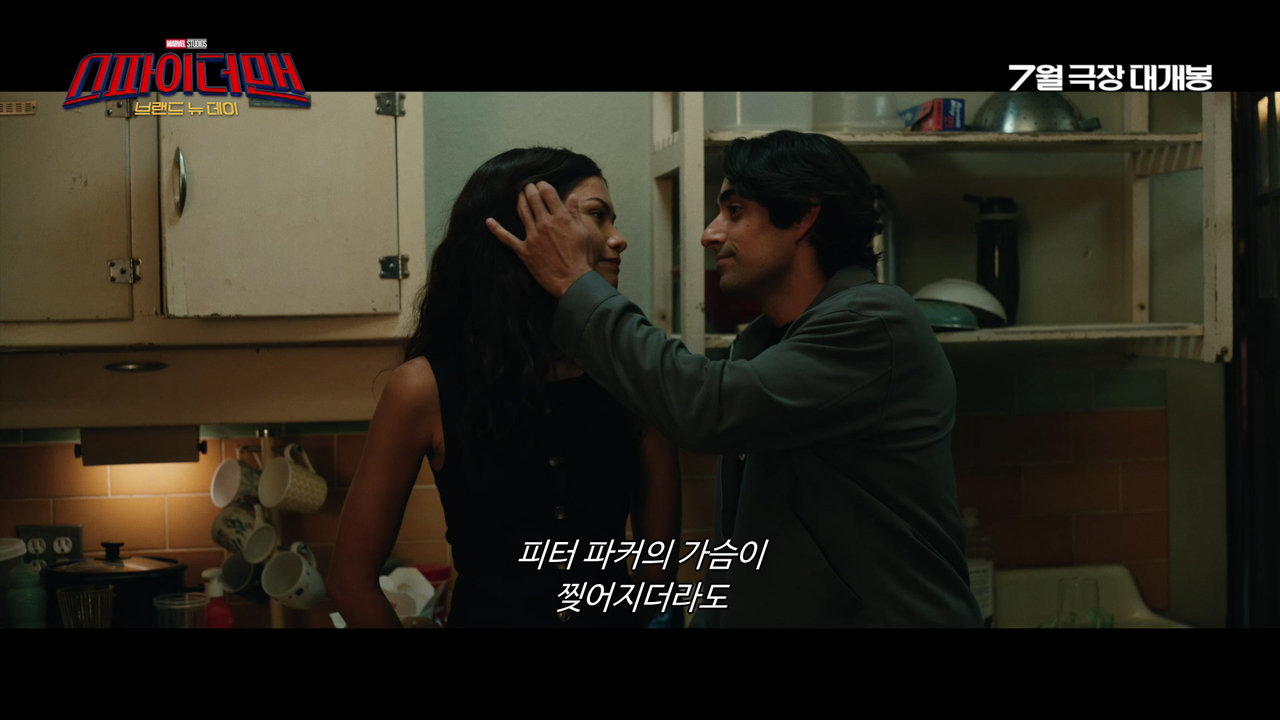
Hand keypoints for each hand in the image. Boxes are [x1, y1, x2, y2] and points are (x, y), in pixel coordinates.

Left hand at [487, 182, 596, 298]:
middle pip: (533, 199)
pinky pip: (507, 238)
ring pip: (522, 211)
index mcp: (561, 217)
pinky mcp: (524, 250)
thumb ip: (575, 213)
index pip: (548, 192)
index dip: (543, 185)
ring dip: (520, 200)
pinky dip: (497, 229)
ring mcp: (533, 236)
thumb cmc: (581, 258)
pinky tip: (489, 221)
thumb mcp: (584, 233)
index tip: (541, 184)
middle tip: (528, 186)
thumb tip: (573, 196)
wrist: (573, 281)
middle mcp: (545, 223)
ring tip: (519, 194)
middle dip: (530, 189)